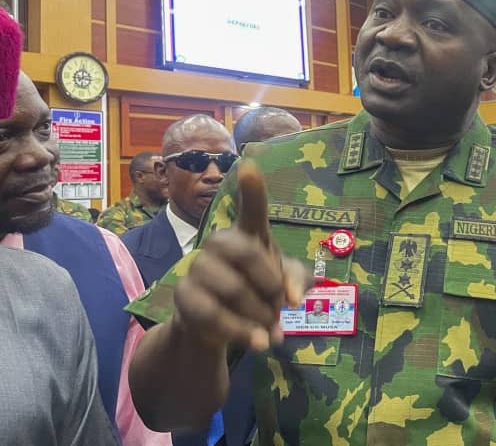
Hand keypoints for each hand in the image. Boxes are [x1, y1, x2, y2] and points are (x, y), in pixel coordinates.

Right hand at [173, 161, 308, 351]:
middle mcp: (219, 242)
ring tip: (271, 330)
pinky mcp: (184, 295)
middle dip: (271, 287)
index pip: (251, 208)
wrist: (220, 326)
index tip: (249, 166)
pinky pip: (214, 315)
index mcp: (248, 235)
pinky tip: (257, 343)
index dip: (252, 188)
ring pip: (234, 289)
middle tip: (282, 309)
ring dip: (259, 315)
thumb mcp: (286, 286)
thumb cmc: (258, 293)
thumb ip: (298, 282)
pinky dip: (241, 332)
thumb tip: (293, 296)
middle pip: (250, 254)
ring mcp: (198, 266)